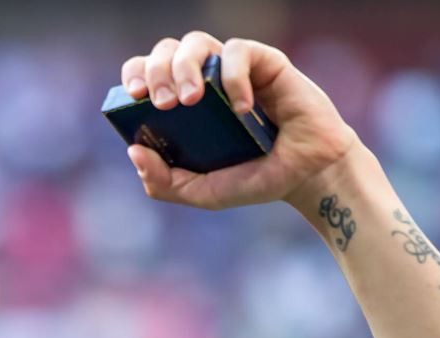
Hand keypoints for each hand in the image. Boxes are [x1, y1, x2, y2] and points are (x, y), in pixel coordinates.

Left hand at [120, 33, 359, 209]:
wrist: (306, 176)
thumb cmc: (253, 179)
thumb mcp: (201, 193)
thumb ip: (164, 182)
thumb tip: (134, 150)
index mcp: (181, 105)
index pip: (146, 73)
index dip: (135, 73)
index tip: (133, 95)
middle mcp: (203, 81)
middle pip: (165, 51)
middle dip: (156, 71)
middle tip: (164, 104)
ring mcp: (233, 70)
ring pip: (196, 42)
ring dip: (184, 66)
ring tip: (190, 100)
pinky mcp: (265, 63)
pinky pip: (239, 51)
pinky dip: (233, 77)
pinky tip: (243, 110)